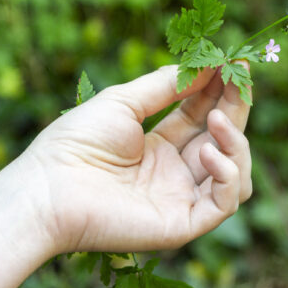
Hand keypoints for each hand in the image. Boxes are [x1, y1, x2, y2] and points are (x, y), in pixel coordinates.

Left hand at [0, 64, 252, 287]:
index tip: (236, 63)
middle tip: (238, 80)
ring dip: (237, 144)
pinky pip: (224, 204)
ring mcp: (180, 201)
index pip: (204, 117)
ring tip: (216, 120)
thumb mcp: (124, 102)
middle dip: (235, 108)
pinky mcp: (181, 225)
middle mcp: (175, 175)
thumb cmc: (76, 143)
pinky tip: (209, 152)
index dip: (222, 91)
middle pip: (224, 141)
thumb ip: (167, 85)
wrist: (50, 189)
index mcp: (159, 147)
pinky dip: (228, 176)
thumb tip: (209, 65)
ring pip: (235, 175)